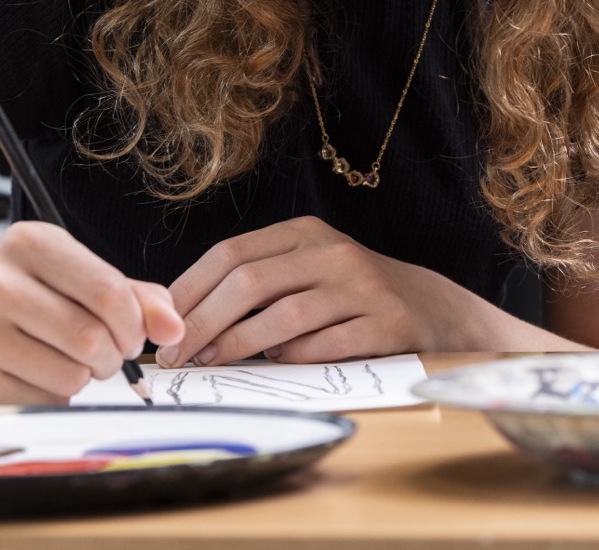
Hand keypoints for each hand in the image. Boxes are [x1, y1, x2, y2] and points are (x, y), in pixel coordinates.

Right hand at [0, 221, 184, 404]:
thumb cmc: (29, 299)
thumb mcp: (77, 278)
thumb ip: (134, 296)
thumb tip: (173, 327)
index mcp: (28, 241)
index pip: (106, 288)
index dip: (134, 322)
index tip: (134, 334)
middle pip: (90, 336)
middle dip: (114, 355)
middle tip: (106, 354)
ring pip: (71, 373)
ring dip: (86, 378)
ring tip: (68, 362)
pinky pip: (44, 400)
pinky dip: (55, 396)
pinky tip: (36, 376)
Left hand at [156, 216, 478, 367]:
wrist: (436, 310)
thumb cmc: (354, 295)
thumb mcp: (309, 269)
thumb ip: (260, 282)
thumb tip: (186, 315)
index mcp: (304, 233)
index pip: (231, 252)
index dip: (190, 288)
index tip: (163, 322)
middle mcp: (332, 253)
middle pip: (250, 283)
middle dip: (203, 322)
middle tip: (177, 356)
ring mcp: (362, 287)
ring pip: (283, 316)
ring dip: (238, 345)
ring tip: (213, 363)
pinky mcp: (387, 324)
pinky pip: (326, 345)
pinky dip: (294, 358)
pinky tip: (274, 366)